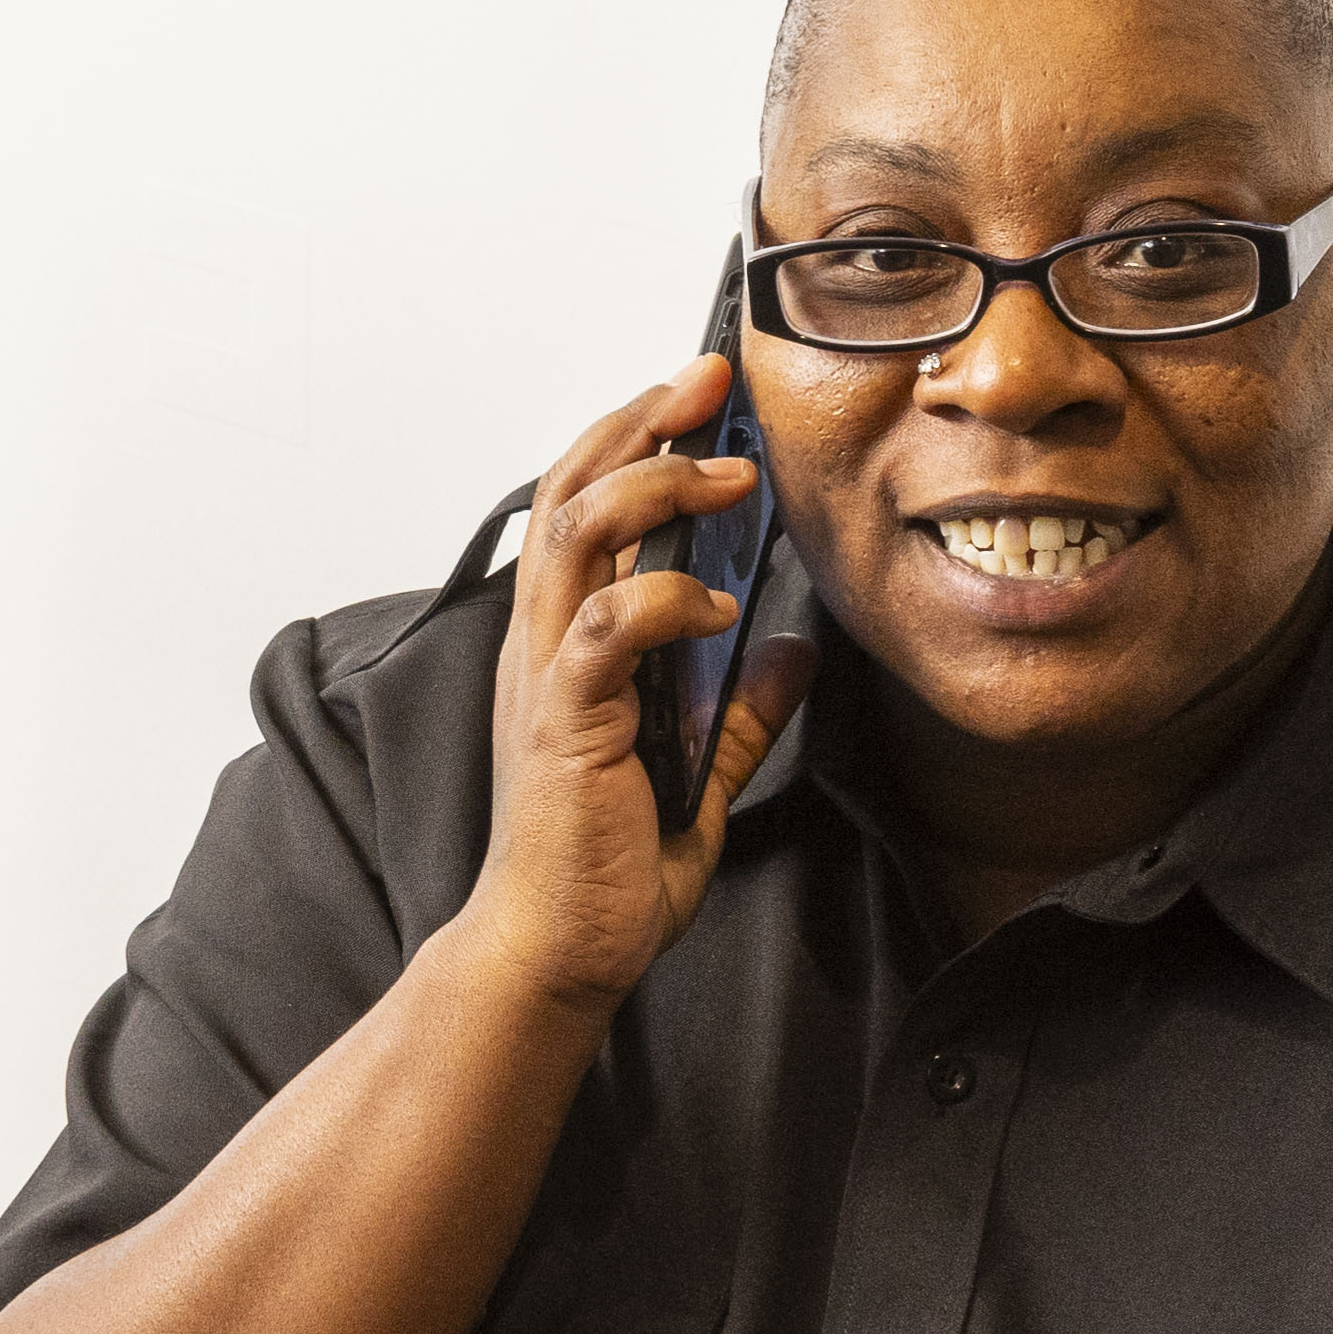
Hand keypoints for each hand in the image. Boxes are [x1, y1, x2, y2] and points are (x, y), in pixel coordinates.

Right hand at [456, 357, 812, 1022]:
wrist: (558, 955)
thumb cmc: (603, 872)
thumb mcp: (696, 774)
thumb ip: (735, 709)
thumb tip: (790, 647)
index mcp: (563, 643)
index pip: (584, 503)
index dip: (635, 434)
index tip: (701, 392)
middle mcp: (543, 643)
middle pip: (572, 487)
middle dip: (643, 419)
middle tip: (711, 378)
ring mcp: (547, 678)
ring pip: (579, 532)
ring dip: (656, 484)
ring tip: (730, 470)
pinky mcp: (566, 723)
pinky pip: (608, 630)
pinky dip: (668, 600)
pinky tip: (722, 605)